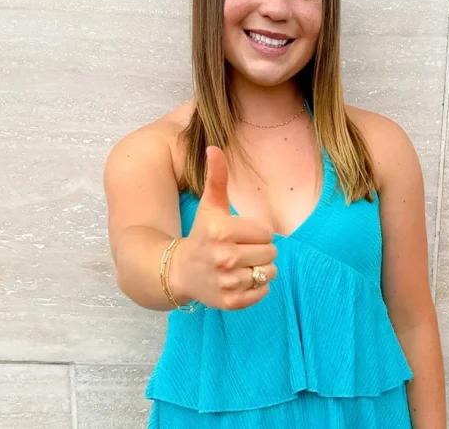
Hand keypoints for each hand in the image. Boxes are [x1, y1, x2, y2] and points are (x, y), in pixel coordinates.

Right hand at [171, 146, 277, 310]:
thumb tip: (214, 147)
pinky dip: (256, 288)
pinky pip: (263, 292)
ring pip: (269, 272)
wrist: (178, 271)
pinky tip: (237, 280)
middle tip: (239, 251)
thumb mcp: (209, 206)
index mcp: (222, 231)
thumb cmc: (201, 235)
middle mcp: (224, 257)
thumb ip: (216, 177)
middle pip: (271, 253)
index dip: (255, 233)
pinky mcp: (231, 301)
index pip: (267, 233)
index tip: (238, 236)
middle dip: (259, 251)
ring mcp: (227, 282)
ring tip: (239, 266)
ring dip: (259, 269)